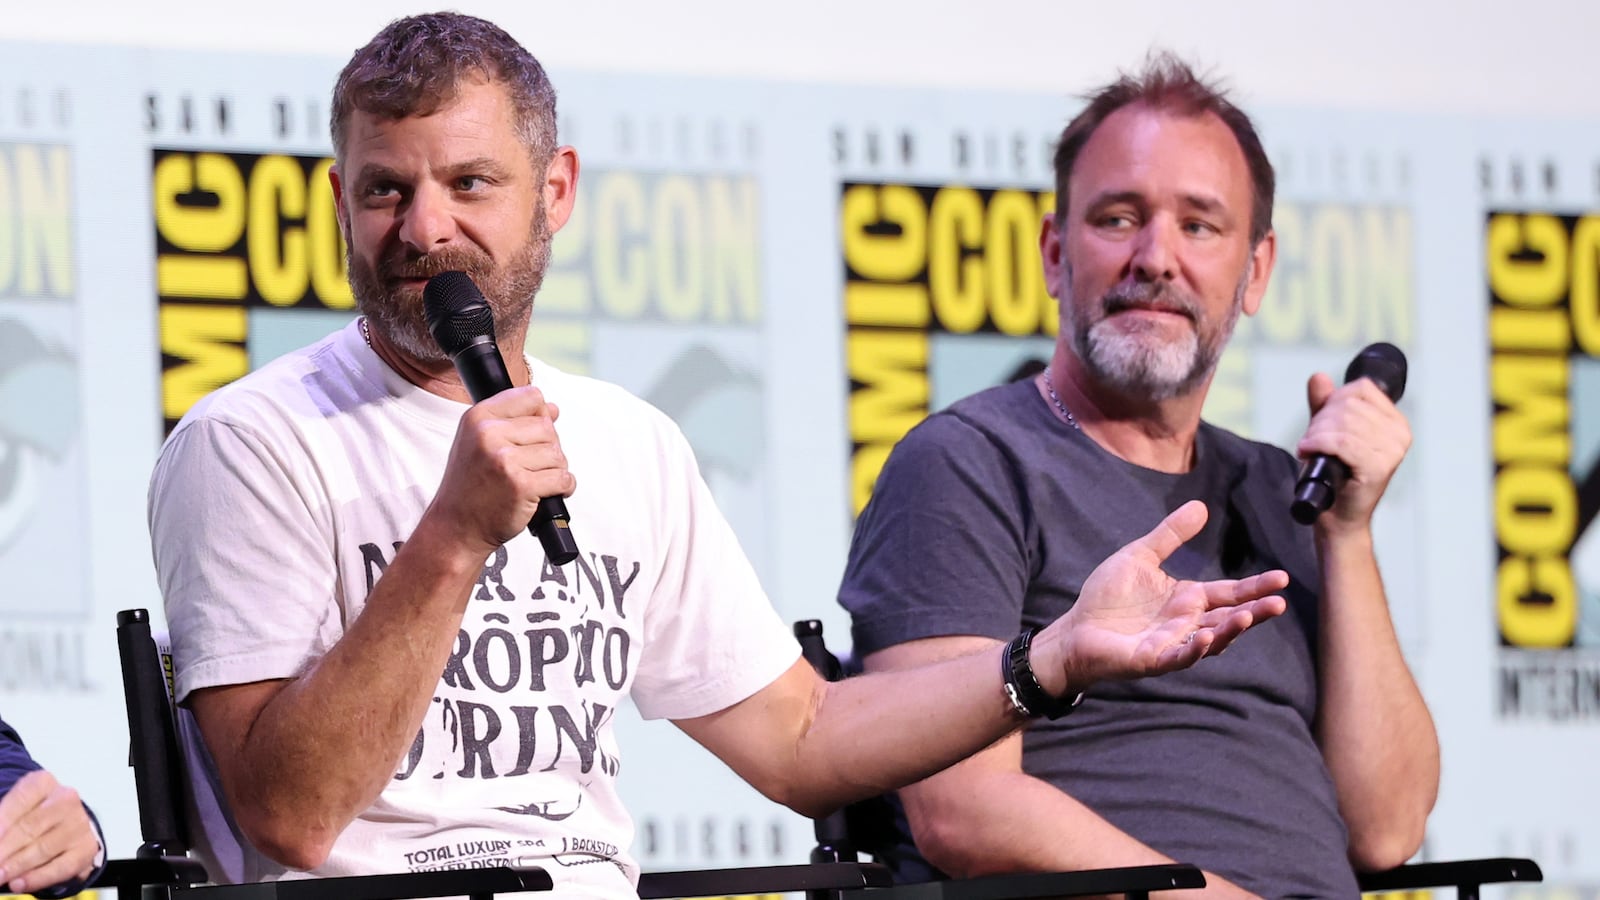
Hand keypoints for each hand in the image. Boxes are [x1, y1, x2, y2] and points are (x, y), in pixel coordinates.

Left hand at [0, 769, 100, 894]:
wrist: (60, 824)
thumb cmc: (28, 815)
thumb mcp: (11, 808)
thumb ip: (1, 821)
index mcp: (43, 783)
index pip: (19, 800)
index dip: (1, 821)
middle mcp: (66, 799)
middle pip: (30, 827)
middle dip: (4, 849)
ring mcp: (79, 824)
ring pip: (44, 848)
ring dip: (16, 866)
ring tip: (0, 876)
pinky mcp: (86, 848)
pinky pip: (61, 867)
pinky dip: (38, 878)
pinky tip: (19, 883)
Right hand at [428, 385, 575, 555]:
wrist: (456, 528)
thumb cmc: (469, 487)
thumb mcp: (479, 443)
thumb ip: (514, 422)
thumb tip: (551, 409)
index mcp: (478, 417)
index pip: (531, 397)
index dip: (539, 417)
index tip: (529, 437)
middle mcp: (489, 434)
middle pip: (548, 428)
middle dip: (546, 449)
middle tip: (527, 468)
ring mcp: (505, 460)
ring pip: (557, 454)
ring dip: (553, 471)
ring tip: (532, 481)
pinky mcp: (521, 485)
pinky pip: (563, 478)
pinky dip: (562, 488)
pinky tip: (543, 493)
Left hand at [1035, 501, 1288, 692]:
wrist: (1075, 629)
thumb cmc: (1107, 596)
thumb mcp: (1140, 556)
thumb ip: (1170, 535)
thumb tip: (1201, 505)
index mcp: (1188, 599)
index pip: (1230, 593)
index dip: (1255, 587)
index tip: (1282, 578)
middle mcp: (1188, 623)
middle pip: (1230, 618)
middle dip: (1255, 612)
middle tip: (1279, 603)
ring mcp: (1173, 643)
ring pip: (1212, 640)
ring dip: (1231, 630)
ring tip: (1248, 616)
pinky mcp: (1154, 659)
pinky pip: (1180, 656)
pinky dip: (1196, 648)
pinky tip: (1209, 637)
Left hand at [1299, 372, 1410, 529]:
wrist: (1337, 516)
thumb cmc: (1335, 476)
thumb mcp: (1328, 432)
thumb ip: (1325, 404)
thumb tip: (1319, 377)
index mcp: (1395, 422)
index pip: (1361, 388)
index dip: (1333, 401)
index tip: (1322, 423)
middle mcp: (1399, 434)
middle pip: (1349, 404)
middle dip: (1321, 421)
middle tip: (1312, 441)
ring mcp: (1392, 451)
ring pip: (1342, 422)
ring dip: (1316, 434)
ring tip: (1311, 449)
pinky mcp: (1378, 468)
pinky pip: (1341, 442)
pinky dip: (1317, 444)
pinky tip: (1307, 452)